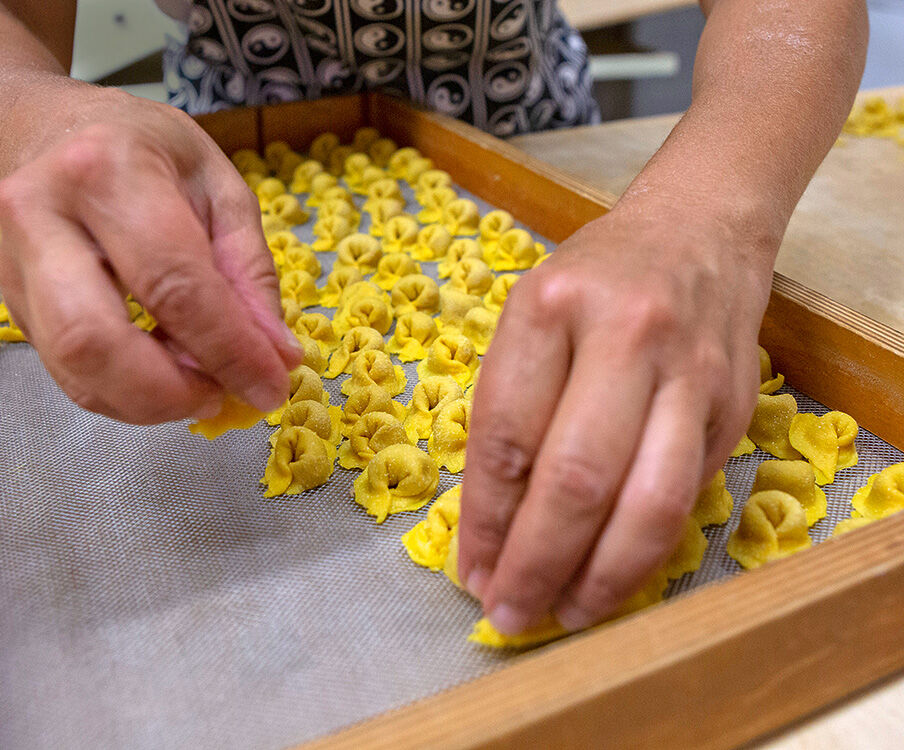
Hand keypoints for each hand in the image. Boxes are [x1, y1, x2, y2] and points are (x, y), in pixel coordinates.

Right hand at [0, 90, 300, 423]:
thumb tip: (276, 357)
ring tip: (199, 384)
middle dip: (167, 391)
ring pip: (72, 367)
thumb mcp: (221, 189)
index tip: (270, 386)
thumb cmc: (148, 154)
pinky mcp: (9, 303)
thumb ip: (251, 273)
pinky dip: (125, 394)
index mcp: (108, 172)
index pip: (172, 283)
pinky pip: (68, 373)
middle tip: (221, 395)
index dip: (227, 349)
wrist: (50, 129)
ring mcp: (13, 264)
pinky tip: (164, 375)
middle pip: (93, 338)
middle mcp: (42, 215)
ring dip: (147, 401)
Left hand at [459, 200, 773, 633]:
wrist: (697, 228)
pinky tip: (613, 575)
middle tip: (509, 612)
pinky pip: (688, 495)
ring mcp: (689, 372)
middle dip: (537, 563)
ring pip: (647, 501)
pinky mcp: (734, 404)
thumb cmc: (594, 279)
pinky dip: (646, 550)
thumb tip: (492, 526)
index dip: (487, 519)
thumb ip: (511, 412)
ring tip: (564, 613)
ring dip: (601, 577)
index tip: (472, 571)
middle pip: (575, 478)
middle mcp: (624, 335)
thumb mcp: (530, 319)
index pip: (506, 436)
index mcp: (550, 307)